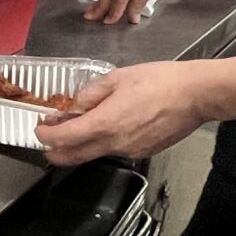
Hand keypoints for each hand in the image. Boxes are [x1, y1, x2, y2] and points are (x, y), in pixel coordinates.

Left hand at [37, 62, 212, 163]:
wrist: (196, 96)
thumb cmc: (161, 82)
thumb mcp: (118, 77)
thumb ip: (90, 93)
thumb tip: (74, 105)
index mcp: (105, 123)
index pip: (63, 139)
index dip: (45, 137)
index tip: (40, 129)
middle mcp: (114, 143)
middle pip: (73, 157)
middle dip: (55, 152)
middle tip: (48, 140)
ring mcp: (129, 151)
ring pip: (94, 154)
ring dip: (80, 145)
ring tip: (80, 126)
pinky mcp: (142, 152)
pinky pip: (115, 150)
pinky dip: (104, 142)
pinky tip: (109, 126)